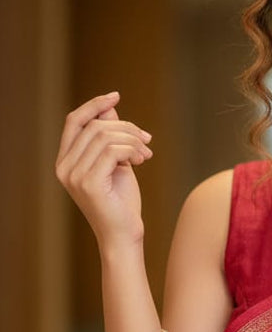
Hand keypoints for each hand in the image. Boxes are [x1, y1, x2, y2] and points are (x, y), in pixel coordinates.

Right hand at [55, 92, 152, 248]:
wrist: (124, 235)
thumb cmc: (122, 202)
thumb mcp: (116, 163)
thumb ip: (110, 138)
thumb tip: (110, 108)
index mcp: (66, 161)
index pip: (74, 121)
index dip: (94, 105)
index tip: (115, 96)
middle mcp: (64, 167)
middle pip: (95, 126)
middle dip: (126, 128)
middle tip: (146, 140)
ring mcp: (74, 175)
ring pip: (106, 136)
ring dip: (133, 140)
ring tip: (147, 153)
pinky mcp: (89, 183)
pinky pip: (114, 151)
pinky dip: (133, 150)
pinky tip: (142, 160)